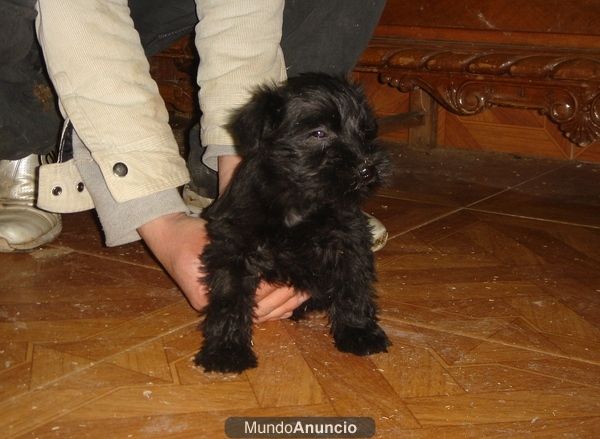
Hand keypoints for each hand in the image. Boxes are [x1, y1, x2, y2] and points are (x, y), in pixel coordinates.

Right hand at [138, 212, 308, 321]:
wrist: (169, 236)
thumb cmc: (189, 237)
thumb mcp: (213, 241)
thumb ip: (237, 254)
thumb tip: (268, 259)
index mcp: (210, 296)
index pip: (250, 298)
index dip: (273, 288)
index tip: (290, 277)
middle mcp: (216, 307)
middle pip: (258, 311)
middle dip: (284, 299)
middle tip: (305, 287)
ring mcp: (221, 307)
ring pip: (258, 315)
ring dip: (283, 306)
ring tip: (304, 294)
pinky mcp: (227, 302)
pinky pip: (253, 312)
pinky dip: (274, 310)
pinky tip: (291, 305)